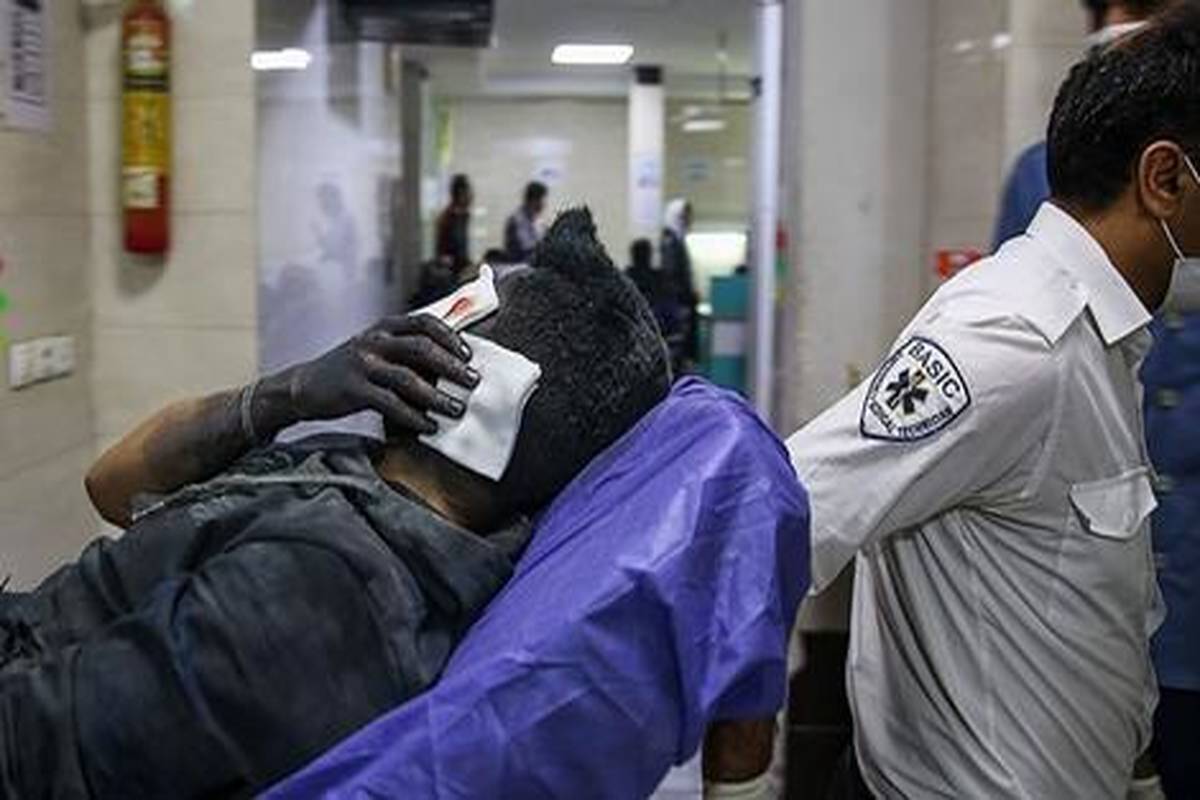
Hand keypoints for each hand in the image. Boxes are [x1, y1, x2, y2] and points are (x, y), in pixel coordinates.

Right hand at [271, 314, 478, 434]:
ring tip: (457, 409)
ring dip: (437, 396)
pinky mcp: (353, 389)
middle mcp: (374, 341)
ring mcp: (362, 364)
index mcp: (384, 328)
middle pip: (421, 348)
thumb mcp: (376, 350)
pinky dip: (413, 416)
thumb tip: (449, 366)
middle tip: (473, 382)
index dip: (450, 336)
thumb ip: (405, 351)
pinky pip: (390, 403)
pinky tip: (429, 426)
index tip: (469, 354)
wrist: (303, 386)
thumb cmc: (350, 370)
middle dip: (452, 366)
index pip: (424, 322)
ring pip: (408, 378)